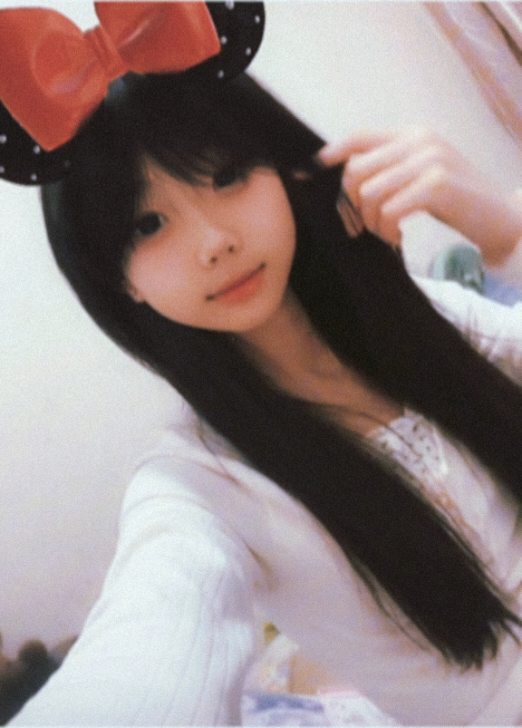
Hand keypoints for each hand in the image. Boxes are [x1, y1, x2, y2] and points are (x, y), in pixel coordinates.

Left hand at [318, 127, 521, 265]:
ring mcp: (429, 160)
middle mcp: (420, 141)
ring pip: (369, 192)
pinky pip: (389, 209)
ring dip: (371, 223)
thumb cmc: (457, 202)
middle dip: (352, 205)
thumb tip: (348, 179)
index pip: (361, 136)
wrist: (502, 218)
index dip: (333, 152)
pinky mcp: (437, 185)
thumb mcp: (422, 177)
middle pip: (356, 170)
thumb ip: (392, 170)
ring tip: (387, 233)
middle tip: (365, 227)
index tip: (313, 168)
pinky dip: (387, 230)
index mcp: (414, 135)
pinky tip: (398, 237)